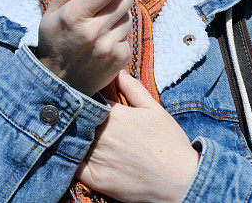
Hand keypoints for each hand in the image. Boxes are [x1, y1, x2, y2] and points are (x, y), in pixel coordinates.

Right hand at [36, 0, 139, 96]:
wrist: (59, 84)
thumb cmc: (55, 42)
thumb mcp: (51, 13)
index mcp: (75, 15)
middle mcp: (94, 31)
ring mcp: (108, 47)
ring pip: (128, 16)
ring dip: (119, 15)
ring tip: (101, 25)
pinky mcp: (119, 59)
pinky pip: (128, 35)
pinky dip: (119, 34)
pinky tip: (103, 42)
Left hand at [75, 69, 199, 202]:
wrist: (180, 180)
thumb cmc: (170, 142)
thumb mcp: (155, 109)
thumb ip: (133, 89)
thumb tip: (118, 71)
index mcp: (115, 115)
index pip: (88, 102)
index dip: (86, 102)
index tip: (84, 103)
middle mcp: (103, 135)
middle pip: (78, 121)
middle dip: (77, 118)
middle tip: (72, 119)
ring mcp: (99, 157)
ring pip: (74, 142)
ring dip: (72, 137)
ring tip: (73, 135)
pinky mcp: (96, 179)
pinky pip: (74, 166)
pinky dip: (72, 159)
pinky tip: (76, 155)